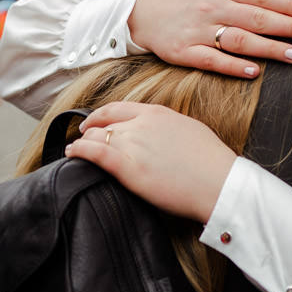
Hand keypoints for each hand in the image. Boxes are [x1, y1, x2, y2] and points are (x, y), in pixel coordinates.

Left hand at [67, 102, 234, 222]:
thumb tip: (158, 134)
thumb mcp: (189, 130)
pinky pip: (95, 153)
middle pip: (104, 124)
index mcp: (157, 114)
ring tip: (76, 151)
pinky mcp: (128, 167)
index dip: (100, 115)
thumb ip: (167, 128)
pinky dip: (79, 151)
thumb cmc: (212, 162)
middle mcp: (141, 124)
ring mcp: (133, 144)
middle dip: (91, 133)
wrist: (220, 182)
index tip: (93, 123)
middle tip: (84, 141)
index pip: (118, 108)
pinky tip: (72, 154)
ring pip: (96, 137)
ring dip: (83, 144)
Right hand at [127, 0, 291, 78]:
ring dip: (269, 49)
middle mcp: (211, 6)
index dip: (288, 4)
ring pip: (239, 41)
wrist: (140, 10)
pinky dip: (234, 67)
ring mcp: (197, 30)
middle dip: (289, 27)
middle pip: (256, 18)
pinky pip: (213, 61)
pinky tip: (255, 71)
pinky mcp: (185, 52)